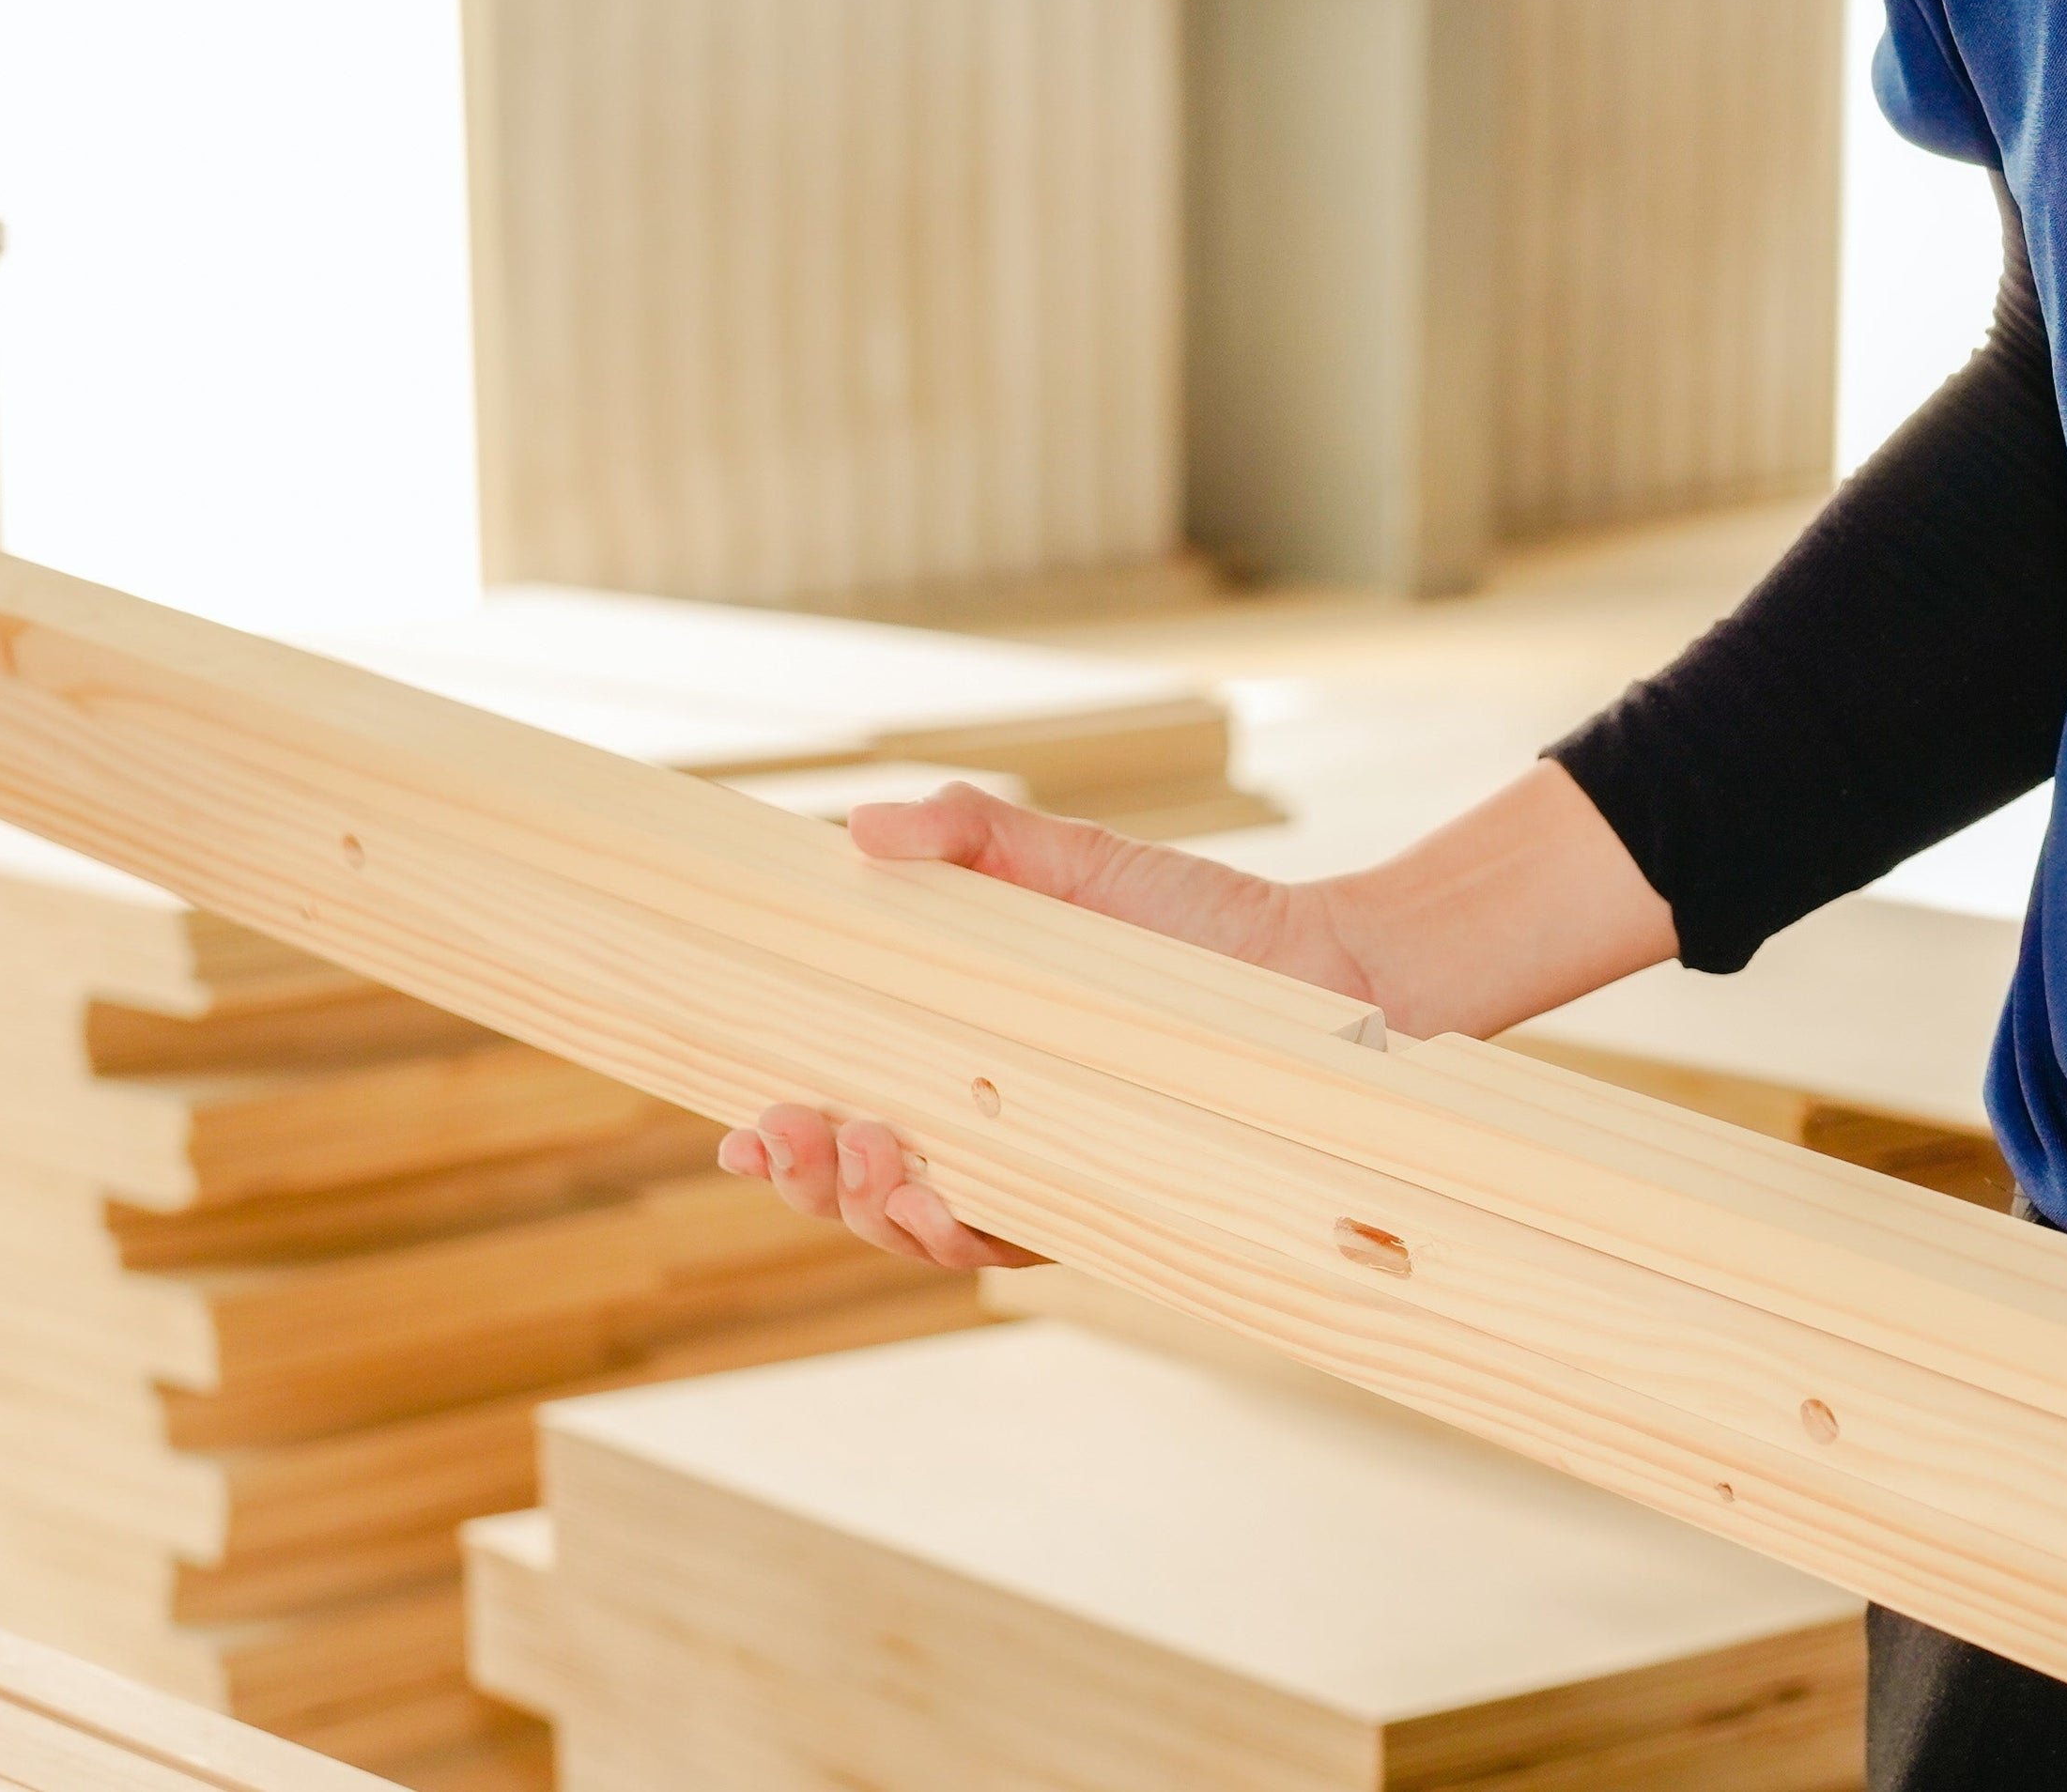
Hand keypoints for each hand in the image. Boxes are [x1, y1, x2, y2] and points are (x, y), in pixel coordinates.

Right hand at [714, 767, 1678, 1266]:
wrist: (1328, 974)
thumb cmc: (1195, 921)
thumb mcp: (1073, 861)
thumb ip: (971, 835)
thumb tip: (861, 825)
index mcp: (957, 1065)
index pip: (844, 1119)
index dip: (782, 1143)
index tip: (738, 1131)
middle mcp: (993, 1134)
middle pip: (865, 1191)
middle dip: (811, 1178)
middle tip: (788, 1133)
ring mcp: (1052, 1174)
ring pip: (930, 1228)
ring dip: (874, 1208)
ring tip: (861, 1148)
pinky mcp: (1117, 1203)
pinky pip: (1025, 1240)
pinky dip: (969, 1228)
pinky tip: (938, 1198)